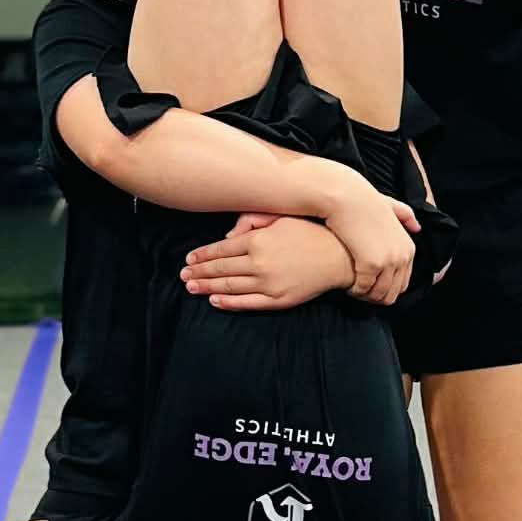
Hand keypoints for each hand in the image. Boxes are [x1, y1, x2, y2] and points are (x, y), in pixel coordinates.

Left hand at [181, 215, 355, 310]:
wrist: (339, 256)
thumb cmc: (309, 232)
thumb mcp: (280, 216)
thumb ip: (251, 220)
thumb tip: (227, 235)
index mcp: (258, 240)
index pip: (221, 250)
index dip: (202, 255)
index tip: (189, 259)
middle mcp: (259, 263)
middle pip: (220, 270)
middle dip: (198, 272)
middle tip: (183, 275)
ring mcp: (268, 284)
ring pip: (229, 287)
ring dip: (206, 287)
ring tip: (191, 287)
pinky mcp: (278, 300)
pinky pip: (247, 303)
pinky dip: (227, 303)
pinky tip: (213, 300)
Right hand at [318, 169, 419, 305]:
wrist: (346, 197)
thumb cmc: (363, 201)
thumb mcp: (391, 207)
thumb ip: (405, 215)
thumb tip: (418, 227)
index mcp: (408, 248)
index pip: (403, 283)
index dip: (386, 288)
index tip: (371, 285)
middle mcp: (402, 256)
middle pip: (392, 292)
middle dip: (376, 296)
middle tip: (360, 292)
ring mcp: (388, 261)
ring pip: (378, 294)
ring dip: (365, 295)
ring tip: (353, 290)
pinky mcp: (371, 264)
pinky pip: (363, 288)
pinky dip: (354, 291)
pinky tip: (347, 286)